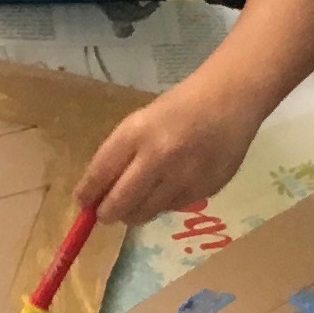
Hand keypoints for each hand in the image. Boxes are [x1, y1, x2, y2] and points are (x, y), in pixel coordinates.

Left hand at [80, 84, 262, 226]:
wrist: (230, 99)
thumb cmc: (179, 108)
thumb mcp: (141, 122)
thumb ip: (119, 156)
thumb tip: (97, 195)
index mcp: (136, 133)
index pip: (100, 174)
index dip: (87, 194)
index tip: (82, 203)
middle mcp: (158, 156)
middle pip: (120, 204)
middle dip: (108, 213)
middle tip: (106, 213)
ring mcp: (184, 176)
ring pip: (146, 213)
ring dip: (135, 212)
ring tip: (138, 200)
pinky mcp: (205, 189)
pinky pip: (172, 208)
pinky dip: (164, 204)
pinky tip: (170, 186)